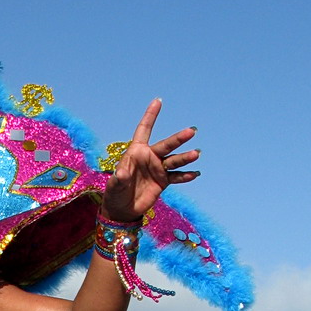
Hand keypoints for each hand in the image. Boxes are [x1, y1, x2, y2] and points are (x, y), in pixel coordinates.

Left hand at [101, 100, 199, 224]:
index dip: (150, 116)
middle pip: (166, 145)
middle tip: (191, 132)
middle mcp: (149, 157)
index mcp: (136, 152)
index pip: (144, 130)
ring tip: (196, 154)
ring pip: (174, 161)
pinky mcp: (163, 181)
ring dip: (185, 158)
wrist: (122, 210)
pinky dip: (185, 176)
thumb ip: (120, 178)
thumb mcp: (114, 185)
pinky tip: (195, 174)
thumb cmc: (115, 194)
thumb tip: (122, 174)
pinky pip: (176, 177)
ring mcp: (158, 169)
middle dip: (178, 139)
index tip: (158, 101)